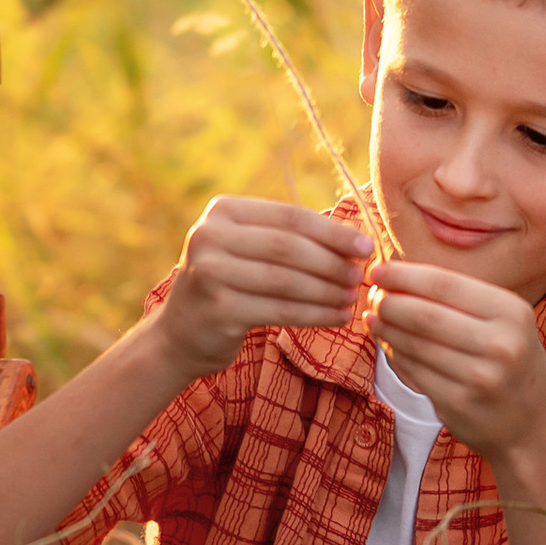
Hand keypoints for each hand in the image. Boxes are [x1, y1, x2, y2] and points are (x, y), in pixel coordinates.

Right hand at [155, 197, 371, 381]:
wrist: (179, 334)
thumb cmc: (228, 284)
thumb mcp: (246, 249)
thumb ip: (287, 237)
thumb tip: (355, 241)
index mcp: (222, 211)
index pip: (289, 216)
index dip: (332, 231)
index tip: (366, 246)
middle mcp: (210, 236)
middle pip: (289, 247)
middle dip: (333, 262)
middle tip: (362, 276)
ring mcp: (210, 273)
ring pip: (287, 281)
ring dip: (328, 291)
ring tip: (353, 298)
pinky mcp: (218, 309)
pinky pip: (281, 310)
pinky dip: (315, 314)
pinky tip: (338, 317)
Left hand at [367, 257, 545, 468]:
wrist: (533, 425)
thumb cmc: (511, 360)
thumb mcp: (503, 321)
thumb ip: (457, 299)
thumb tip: (393, 279)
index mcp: (511, 312)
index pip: (444, 284)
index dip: (403, 275)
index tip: (377, 270)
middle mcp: (500, 344)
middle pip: (424, 315)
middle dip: (389, 302)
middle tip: (372, 297)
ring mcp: (479, 378)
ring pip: (414, 345)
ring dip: (386, 329)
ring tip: (374, 318)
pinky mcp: (458, 404)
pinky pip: (414, 372)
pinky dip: (395, 355)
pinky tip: (389, 344)